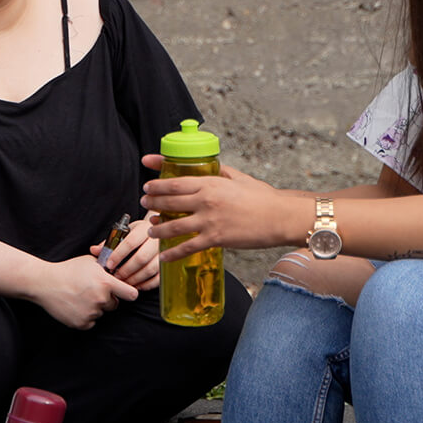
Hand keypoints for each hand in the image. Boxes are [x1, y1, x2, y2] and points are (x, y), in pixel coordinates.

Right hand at [35, 256, 139, 328]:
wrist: (45, 283)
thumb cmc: (68, 270)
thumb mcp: (90, 261)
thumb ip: (107, 267)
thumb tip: (120, 268)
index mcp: (105, 282)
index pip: (131, 294)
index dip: (129, 293)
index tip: (125, 292)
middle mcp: (100, 299)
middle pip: (114, 305)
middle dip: (107, 300)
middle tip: (92, 291)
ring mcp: (91, 312)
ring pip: (101, 313)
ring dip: (94, 307)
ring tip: (80, 297)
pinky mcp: (81, 323)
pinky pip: (90, 322)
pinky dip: (85, 316)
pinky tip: (75, 305)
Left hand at [90, 218, 159, 289]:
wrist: (159, 232)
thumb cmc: (138, 233)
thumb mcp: (125, 232)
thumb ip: (110, 242)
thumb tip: (94, 250)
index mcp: (145, 228)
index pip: (130, 242)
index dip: (118, 255)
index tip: (109, 264)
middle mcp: (157, 240)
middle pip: (141, 258)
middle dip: (126, 270)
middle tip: (116, 276)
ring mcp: (165, 253)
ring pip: (150, 269)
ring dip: (135, 279)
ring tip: (124, 282)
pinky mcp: (169, 265)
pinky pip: (158, 278)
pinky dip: (146, 284)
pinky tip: (136, 286)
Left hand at [140, 154, 294, 261]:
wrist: (280, 216)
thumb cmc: (262, 197)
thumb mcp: (239, 178)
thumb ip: (221, 172)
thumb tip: (209, 167)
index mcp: (211, 183)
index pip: (175, 182)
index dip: (157, 184)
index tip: (147, 186)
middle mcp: (206, 201)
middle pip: (170, 202)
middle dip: (152, 203)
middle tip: (143, 204)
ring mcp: (209, 221)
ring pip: (174, 226)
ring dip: (158, 228)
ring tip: (151, 230)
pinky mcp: (216, 239)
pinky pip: (188, 247)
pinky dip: (173, 253)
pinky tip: (164, 256)